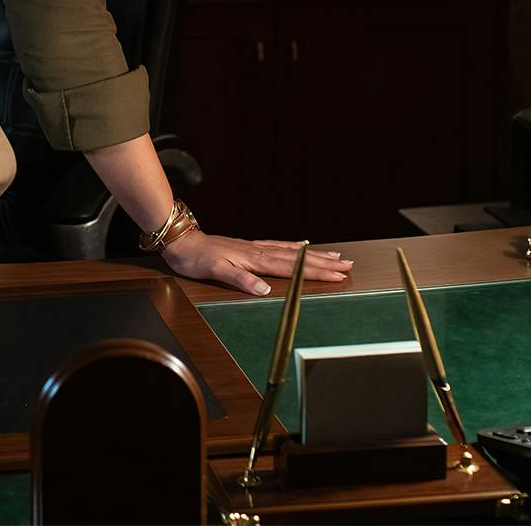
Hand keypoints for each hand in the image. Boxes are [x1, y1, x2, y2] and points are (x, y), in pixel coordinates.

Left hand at [159, 233, 352, 295]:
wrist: (182, 241)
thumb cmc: (196, 258)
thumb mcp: (215, 270)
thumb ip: (240, 279)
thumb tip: (265, 290)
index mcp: (255, 259)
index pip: (292, 267)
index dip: (316, 272)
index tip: (338, 275)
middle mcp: (259, 251)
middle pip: (299, 258)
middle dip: (325, 263)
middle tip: (348, 266)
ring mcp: (256, 248)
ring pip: (293, 252)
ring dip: (315, 255)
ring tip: (336, 257)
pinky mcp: (250, 247)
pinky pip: (280, 247)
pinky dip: (296, 248)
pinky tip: (303, 248)